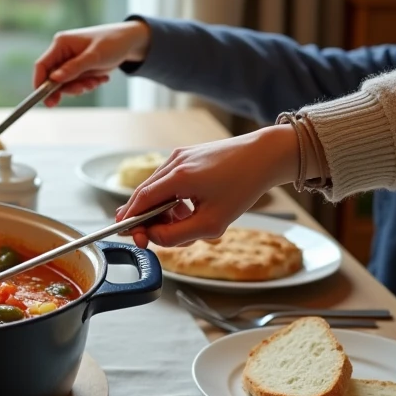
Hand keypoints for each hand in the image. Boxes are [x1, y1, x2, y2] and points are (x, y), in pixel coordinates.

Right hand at [32, 20, 151, 105]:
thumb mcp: (94, 56)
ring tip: (96, 81)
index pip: (42, 66)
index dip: (40, 84)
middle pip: (53, 78)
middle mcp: (62, 53)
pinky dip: (87, 85)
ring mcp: (70, 62)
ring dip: (80, 87)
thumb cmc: (112, 43)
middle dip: (68, 87)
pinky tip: (101, 79)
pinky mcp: (79, 69)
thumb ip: (74, 68)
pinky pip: (76, 84)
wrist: (129, 42)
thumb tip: (54, 79)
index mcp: (61, 44)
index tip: (45, 100)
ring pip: (66, 84)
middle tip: (82, 90)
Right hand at [116, 125, 298, 247]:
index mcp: (178, 177)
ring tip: (183, 223)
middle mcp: (173, 162)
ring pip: (155, 189)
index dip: (132, 222)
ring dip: (161, 210)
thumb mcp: (212, 223)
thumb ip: (177, 235)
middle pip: (143, 194)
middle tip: (148, 238)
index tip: (134, 240)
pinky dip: (170, 198)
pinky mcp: (185, 155)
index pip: (140, 201)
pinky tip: (187, 209)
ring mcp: (178, 156)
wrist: (264, 155)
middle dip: (145, 219)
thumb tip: (153, 237)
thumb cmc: (243, 187)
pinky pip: (167, 181)